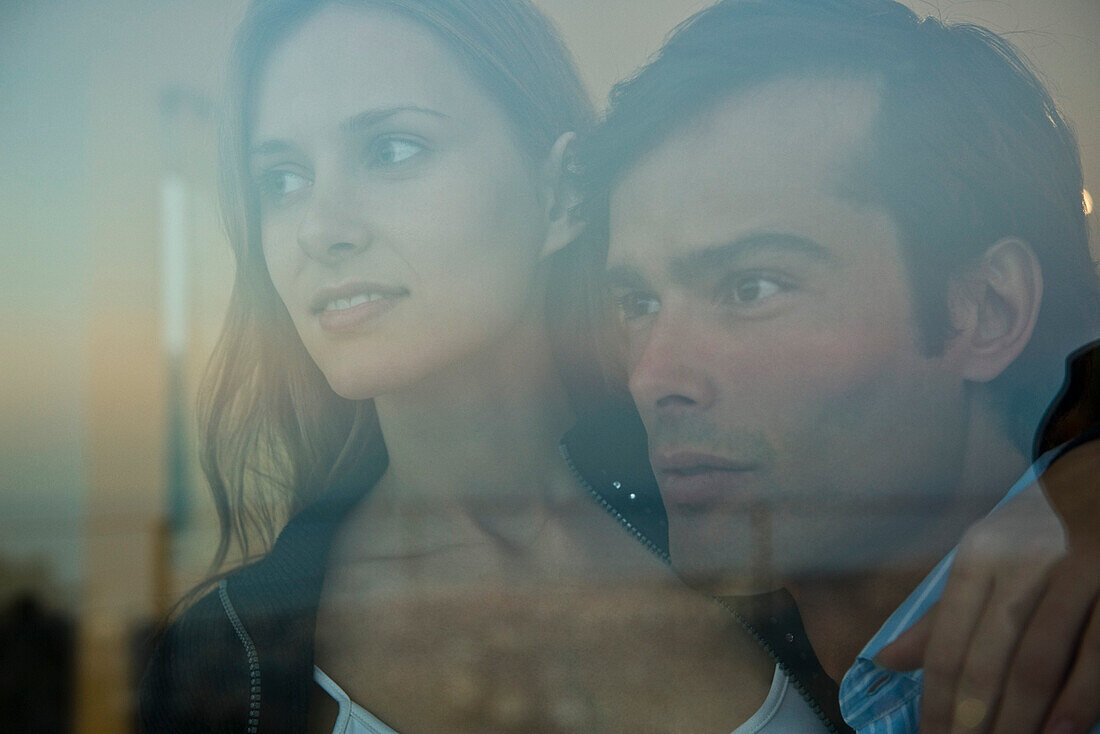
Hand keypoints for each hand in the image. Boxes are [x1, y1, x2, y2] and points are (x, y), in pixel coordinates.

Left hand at [876, 440, 1099, 733]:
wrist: (1099, 483)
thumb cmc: (1037, 534)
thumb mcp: (984, 561)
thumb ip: (941, 617)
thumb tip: (886, 662)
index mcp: (980, 557)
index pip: (949, 640)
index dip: (938, 698)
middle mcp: (1023, 564)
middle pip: (989, 657)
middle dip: (974, 718)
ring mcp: (1077, 574)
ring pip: (1040, 661)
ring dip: (1021, 719)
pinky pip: (1096, 654)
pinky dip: (1078, 700)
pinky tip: (1061, 732)